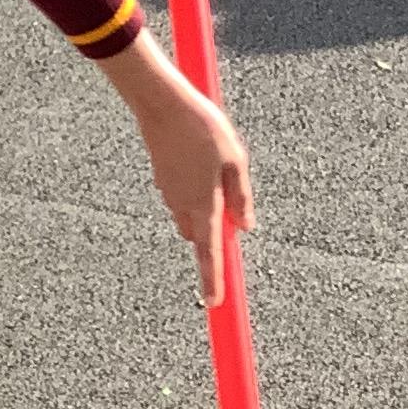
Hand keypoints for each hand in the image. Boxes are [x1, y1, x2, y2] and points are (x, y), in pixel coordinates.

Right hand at [113, 46, 254, 305]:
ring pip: (191, 215)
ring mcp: (169, 194)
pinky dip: (194, 191)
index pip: (210, 253)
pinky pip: (182, 197)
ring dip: (205, 207)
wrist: (162, 105)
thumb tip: (245, 226)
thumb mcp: (236, 161)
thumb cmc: (203, 130)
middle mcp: (183, 206)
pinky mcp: (163, 181)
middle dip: (214, 232)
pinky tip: (200, 161)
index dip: (212, 279)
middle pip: (201, 236)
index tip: (213, 303)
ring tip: (218, 168)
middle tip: (231, 202)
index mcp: (205, 205)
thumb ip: (241, 197)